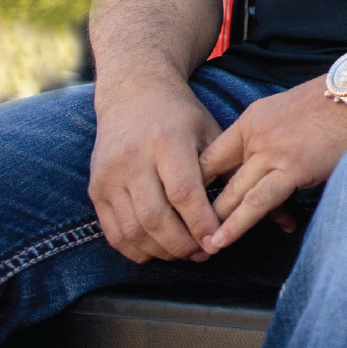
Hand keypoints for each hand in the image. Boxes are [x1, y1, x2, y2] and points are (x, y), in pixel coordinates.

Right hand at [89, 74, 224, 263]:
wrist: (132, 94)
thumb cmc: (179, 115)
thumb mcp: (208, 130)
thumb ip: (223, 167)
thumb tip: (250, 205)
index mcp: (166, 142)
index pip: (183, 193)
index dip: (200, 222)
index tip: (217, 239)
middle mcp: (133, 160)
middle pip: (155, 218)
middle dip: (182, 244)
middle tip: (203, 253)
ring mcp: (110, 176)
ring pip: (133, 230)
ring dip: (161, 251)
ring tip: (185, 253)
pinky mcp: (96, 189)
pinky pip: (113, 232)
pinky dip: (135, 248)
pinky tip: (158, 249)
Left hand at [197, 77, 346, 254]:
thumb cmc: (335, 104)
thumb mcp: (288, 112)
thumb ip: (268, 137)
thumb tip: (260, 168)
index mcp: (251, 119)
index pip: (211, 156)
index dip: (196, 184)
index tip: (186, 206)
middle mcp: (255, 134)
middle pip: (216, 178)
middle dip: (200, 208)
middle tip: (187, 233)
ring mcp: (273, 151)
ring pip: (232, 193)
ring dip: (214, 222)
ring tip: (200, 245)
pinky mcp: (293, 167)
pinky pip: (257, 202)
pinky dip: (237, 224)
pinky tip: (223, 240)